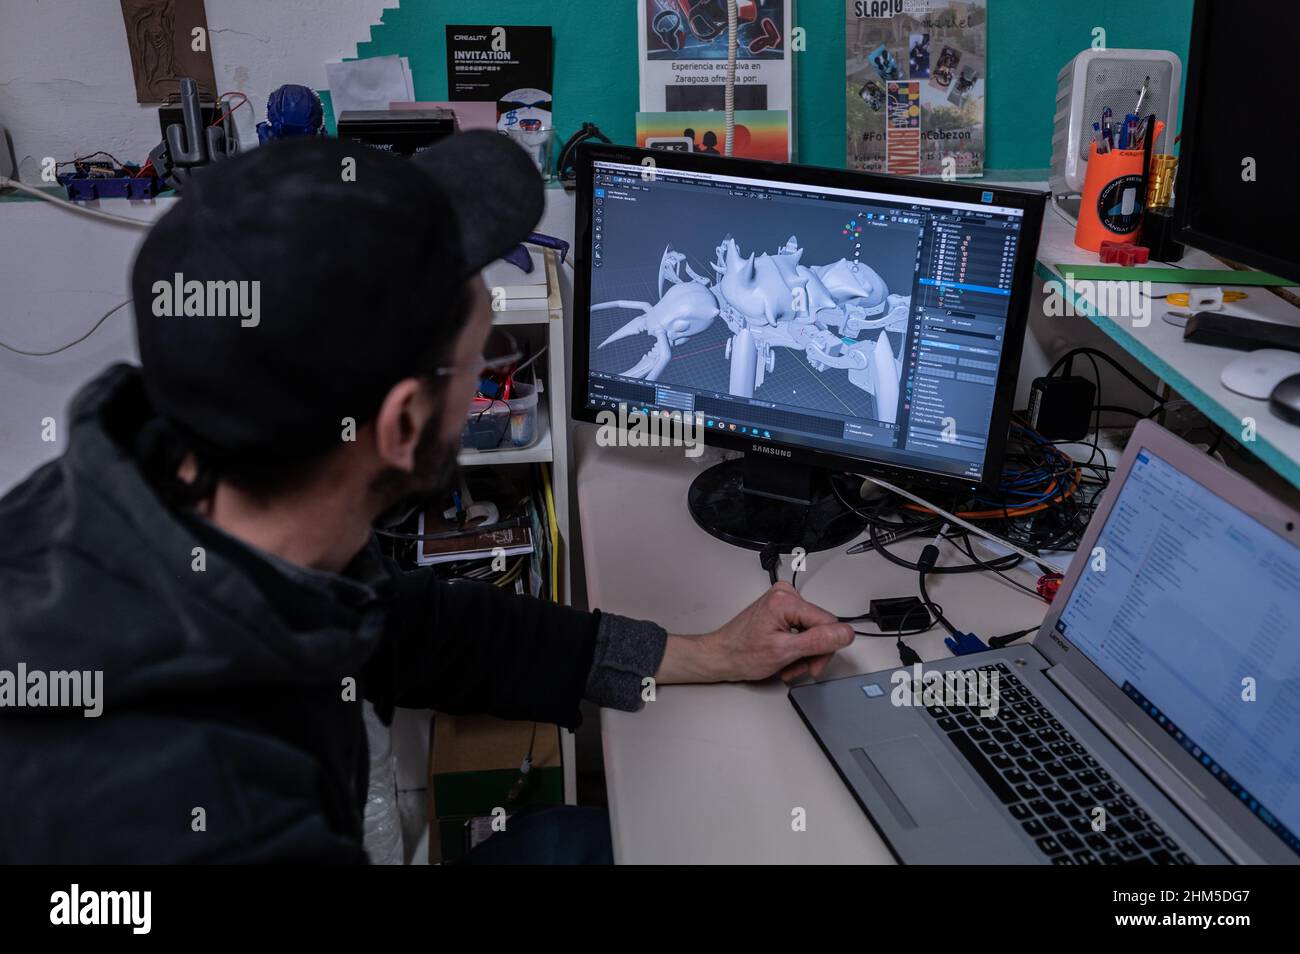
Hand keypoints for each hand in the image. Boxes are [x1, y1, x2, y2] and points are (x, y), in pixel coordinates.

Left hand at [656, 583, 854, 684]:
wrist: (721, 656)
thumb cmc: (742, 654)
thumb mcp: (784, 652)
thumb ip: (818, 641)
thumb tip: (845, 633)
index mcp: (786, 600)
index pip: (828, 623)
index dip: (825, 648)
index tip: (813, 665)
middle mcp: (785, 594)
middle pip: (821, 627)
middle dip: (813, 653)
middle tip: (798, 668)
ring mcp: (782, 601)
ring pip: (813, 631)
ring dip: (804, 653)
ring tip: (787, 664)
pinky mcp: (780, 609)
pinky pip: (803, 629)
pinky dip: (797, 647)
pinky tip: (786, 656)